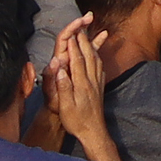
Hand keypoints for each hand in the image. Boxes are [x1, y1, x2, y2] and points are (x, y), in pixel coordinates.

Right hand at [47, 16, 116, 160]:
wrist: (94, 133)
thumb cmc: (77, 122)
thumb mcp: (66, 107)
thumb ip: (64, 87)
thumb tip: (60, 68)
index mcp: (81, 85)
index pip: (77, 61)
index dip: (74, 46)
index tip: (71, 33)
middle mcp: (91, 82)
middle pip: (88, 57)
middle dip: (84, 41)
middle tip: (81, 26)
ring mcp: (98, 85)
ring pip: (96, 61)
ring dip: (92, 46)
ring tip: (89, 35)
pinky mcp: (100, 89)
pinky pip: (100, 69)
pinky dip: (98, 58)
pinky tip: (97, 56)